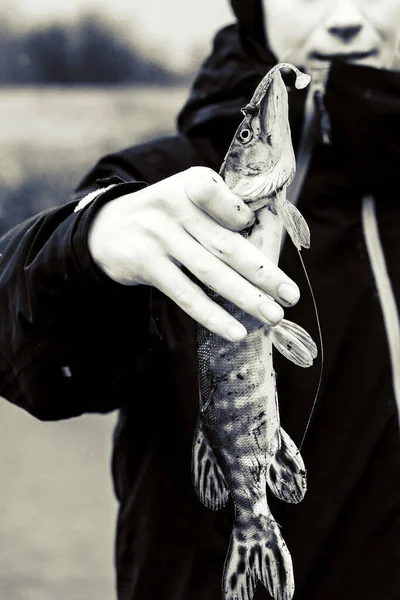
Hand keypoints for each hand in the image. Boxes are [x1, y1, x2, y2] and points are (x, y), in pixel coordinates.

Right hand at [88, 167, 299, 341]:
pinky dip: (212, 315)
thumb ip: (223, 211)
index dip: (246, 221)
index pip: (227, 203)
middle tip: (290, 296)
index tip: (263, 239)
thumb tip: (268, 243)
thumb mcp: (189, 196)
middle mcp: (175, 207)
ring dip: (245, 297)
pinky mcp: (147, 264)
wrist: (107, 227)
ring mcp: (159, 236)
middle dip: (263, 273)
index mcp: (193, 185)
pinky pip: (185, 294)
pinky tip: (235, 330)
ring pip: (210, 272)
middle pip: (226, 245)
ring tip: (272, 316)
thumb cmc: (166, 214)